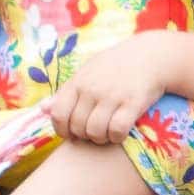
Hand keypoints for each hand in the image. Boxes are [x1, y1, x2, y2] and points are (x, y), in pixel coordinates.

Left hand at [44, 41, 167, 144]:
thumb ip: (66, 92)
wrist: (151, 55)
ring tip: (106, 133)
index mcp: (78, 82)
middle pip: (77, 127)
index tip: (72, 133)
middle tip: (94, 132)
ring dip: (100, 139)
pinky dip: (116, 137)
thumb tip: (42, 109)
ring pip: (95, 132)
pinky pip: (117, 131)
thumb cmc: (116, 65)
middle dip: (84, 136)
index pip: (58, 115)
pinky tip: (120, 132)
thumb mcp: (87, 72)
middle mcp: (92, 89)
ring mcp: (112, 95)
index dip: (62, 130)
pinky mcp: (133, 103)